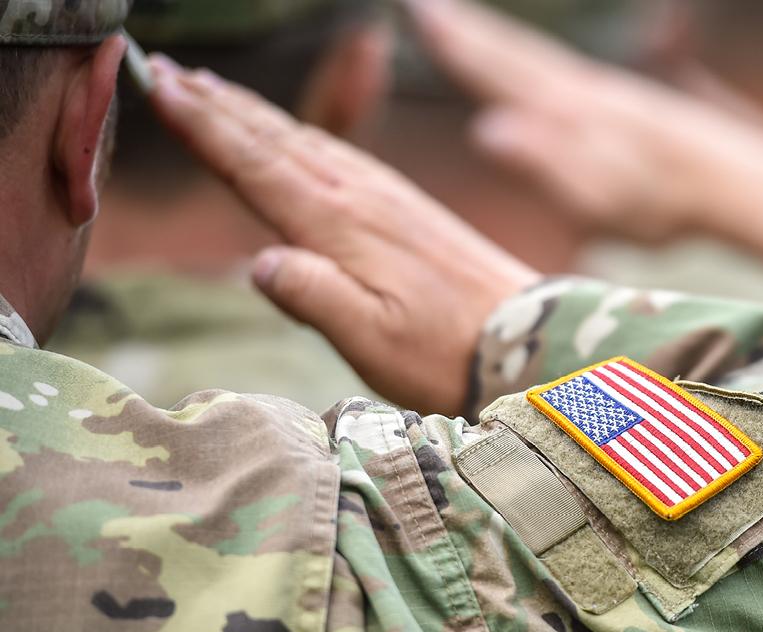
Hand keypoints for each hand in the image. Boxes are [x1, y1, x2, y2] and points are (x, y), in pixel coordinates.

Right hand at [147, 57, 536, 415]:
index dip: (204, 128)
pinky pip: (344, 155)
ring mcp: (389, 198)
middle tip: (168, 72)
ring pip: (308, 140)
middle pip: (276, 139)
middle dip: (218, 106)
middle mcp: (362, 198)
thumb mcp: (372, 340)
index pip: (256, 165)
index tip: (159, 88)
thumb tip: (258, 263)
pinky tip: (300, 138)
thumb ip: (315, 298)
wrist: (528, 341)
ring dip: (256, 114)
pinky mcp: (410, 208)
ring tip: (215, 91)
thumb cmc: (446, 353)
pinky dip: (305, 136)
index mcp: (341, 225)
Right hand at [407, 0, 762, 267]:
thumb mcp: (601, 197)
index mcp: (570, 114)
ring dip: (504, 44)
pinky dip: (542, 66)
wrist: (739, 182)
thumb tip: (488, 129)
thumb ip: (546, 162)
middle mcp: (586, 93)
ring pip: (544, 61)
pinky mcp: (632, 107)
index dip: (458, 46)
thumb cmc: (667, 201)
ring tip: (474, 30)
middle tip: (428, 6)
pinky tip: (547, 75)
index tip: (419, 12)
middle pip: (518, 56)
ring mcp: (610, 96)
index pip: (501, 72)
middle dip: (470, 32)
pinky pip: (569, 75)